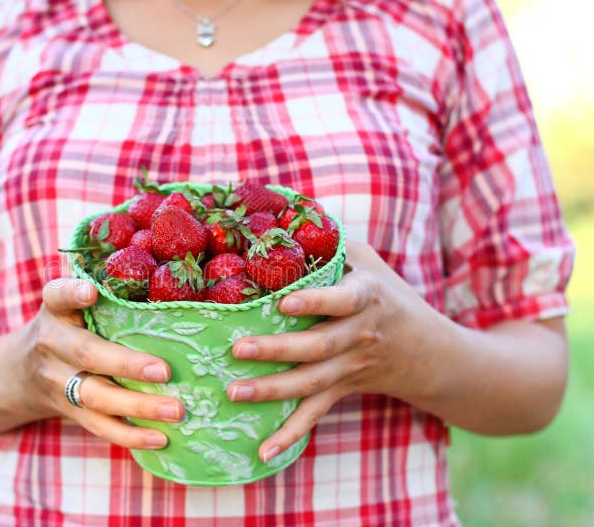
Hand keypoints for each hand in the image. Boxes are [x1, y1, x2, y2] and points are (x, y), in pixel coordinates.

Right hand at [15, 278, 184, 449]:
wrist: (17, 373)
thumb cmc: (65, 327)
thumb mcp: (68, 305)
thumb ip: (103, 295)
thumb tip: (166, 283)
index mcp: (55, 311)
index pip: (57, 296)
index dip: (73, 293)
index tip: (91, 292)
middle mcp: (52, 345)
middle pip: (87, 355)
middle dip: (127, 364)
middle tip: (165, 371)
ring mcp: (58, 382)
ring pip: (96, 397)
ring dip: (138, 406)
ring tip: (176, 410)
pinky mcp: (68, 411)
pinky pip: (99, 425)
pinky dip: (130, 435)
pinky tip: (161, 437)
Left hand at [226, 241, 440, 462]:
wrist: (431, 353)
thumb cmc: (390, 295)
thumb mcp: (369, 261)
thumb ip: (332, 242)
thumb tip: (282, 213)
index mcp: (366, 298)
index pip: (342, 299)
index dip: (315, 301)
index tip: (284, 300)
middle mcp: (360, 336)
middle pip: (317, 347)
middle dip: (276, 350)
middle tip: (237, 349)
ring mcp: (352, 368)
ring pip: (311, 383)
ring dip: (272, 391)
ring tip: (234, 393)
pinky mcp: (344, 390)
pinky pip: (316, 414)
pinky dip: (290, 435)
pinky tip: (263, 452)